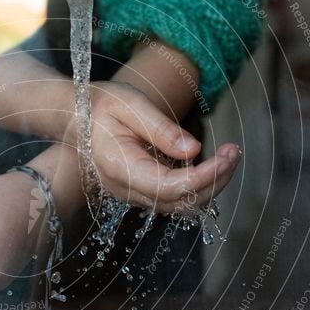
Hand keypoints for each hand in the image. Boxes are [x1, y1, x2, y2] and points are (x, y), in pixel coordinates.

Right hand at [84, 81, 241, 213]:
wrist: (75, 117)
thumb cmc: (101, 105)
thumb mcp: (130, 104)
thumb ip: (160, 129)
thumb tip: (193, 150)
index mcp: (119, 166)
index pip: (169, 186)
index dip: (204, 177)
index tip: (228, 155)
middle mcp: (125, 188)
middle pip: (178, 202)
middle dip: (214, 181)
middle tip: (234, 152)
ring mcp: (132, 194)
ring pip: (179, 205)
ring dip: (209, 185)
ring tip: (228, 156)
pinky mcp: (141, 190)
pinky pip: (174, 198)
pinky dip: (197, 185)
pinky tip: (211, 163)